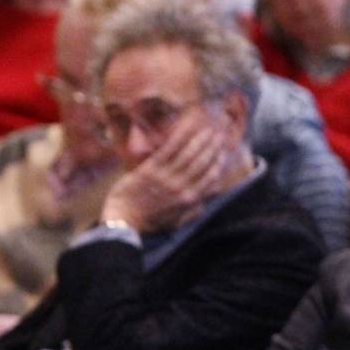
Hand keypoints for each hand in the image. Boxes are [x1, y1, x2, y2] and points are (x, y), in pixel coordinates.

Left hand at [100, 120, 234, 232]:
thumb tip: (208, 198)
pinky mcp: (151, 169)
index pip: (211, 177)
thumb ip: (194, 210)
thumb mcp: (178, 221)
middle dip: (213, 147)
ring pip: (189, 154)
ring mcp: (166, 177)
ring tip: (208, 129)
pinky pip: (169, 150)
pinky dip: (180, 137)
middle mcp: (181, 187)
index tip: (224, 151)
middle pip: (202, 162)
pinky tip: (187, 128)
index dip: (219, 163)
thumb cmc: (150, 222)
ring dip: (200, 140)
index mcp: (190, 200)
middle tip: (220, 134)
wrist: (126, 220)